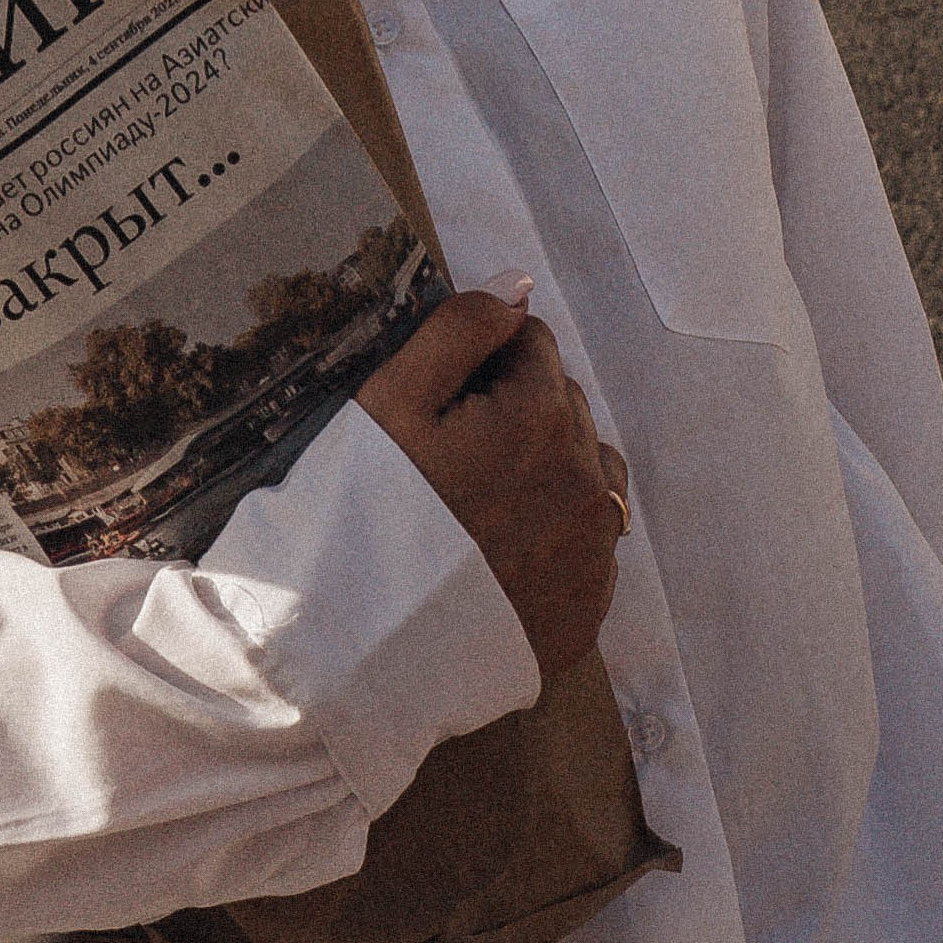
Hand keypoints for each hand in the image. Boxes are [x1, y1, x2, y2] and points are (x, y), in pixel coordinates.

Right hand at [358, 290, 627, 677]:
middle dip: (519, 408)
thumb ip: (460, 330)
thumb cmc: (359, 514)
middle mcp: (588, 484)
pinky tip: (499, 551)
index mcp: (543, 419)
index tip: (439, 399)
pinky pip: (588, 547)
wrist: (348, 656)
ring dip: (551, 467)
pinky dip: (555, 535)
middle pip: (564, 407)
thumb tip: (518, 286)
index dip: (481, 362)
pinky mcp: (585, 616)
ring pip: (590, 474)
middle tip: (449, 451)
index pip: (532, 345)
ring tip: (482, 499)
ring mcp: (593, 557)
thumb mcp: (388, 400)